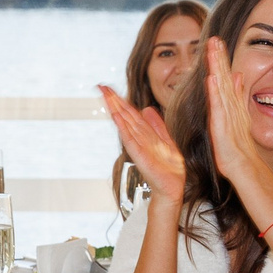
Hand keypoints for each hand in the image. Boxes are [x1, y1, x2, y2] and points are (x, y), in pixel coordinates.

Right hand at [99, 84, 184, 203]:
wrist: (171, 186)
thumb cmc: (168, 168)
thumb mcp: (166, 140)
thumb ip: (157, 125)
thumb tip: (147, 108)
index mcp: (144, 133)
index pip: (130, 112)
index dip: (120, 99)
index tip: (109, 88)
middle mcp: (138, 137)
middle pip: (124, 114)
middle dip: (114, 100)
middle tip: (101, 86)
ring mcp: (137, 145)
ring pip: (124, 122)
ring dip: (115, 108)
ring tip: (105, 95)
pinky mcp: (139, 154)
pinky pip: (129, 137)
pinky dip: (122, 126)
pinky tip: (116, 116)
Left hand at [199, 37, 267, 191]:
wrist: (243, 165)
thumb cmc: (238, 145)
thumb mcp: (237, 115)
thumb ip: (236, 95)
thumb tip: (237, 75)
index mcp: (231, 103)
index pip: (225, 77)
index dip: (221, 59)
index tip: (216, 42)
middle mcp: (230, 105)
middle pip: (224, 76)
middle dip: (219, 57)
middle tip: (215, 38)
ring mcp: (228, 114)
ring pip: (221, 86)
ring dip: (217, 67)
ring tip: (213, 50)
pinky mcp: (223, 124)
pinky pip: (219, 105)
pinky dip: (215, 91)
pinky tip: (212, 78)